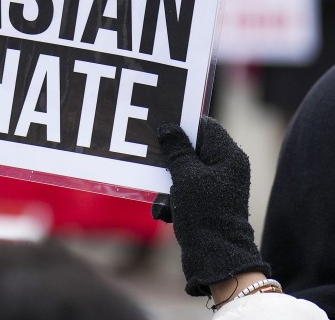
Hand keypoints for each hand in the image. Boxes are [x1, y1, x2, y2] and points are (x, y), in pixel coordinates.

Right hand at [152, 117, 269, 295]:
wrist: (215, 257)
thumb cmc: (205, 212)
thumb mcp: (186, 176)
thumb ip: (177, 149)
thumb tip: (168, 126)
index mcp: (229, 156)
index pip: (206, 126)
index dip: (183, 124)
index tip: (160, 126)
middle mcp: (226, 167)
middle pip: (193, 147)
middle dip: (171, 156)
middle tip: (153, 160)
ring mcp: (218, 185)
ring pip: (185, 169)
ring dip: (169, 180)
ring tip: (164, 197)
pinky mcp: (208, 201)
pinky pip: (186, 187)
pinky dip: (174, 196)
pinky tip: (167, 211)